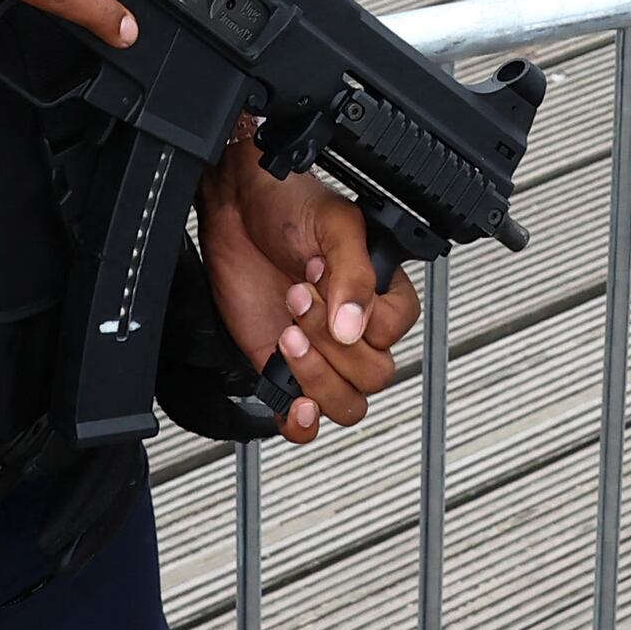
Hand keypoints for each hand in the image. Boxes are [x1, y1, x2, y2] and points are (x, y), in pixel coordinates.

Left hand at [199, 135, 415, 442]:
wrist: (236, 209)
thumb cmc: (289, 205)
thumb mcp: (334, 224)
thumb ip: (353, 275)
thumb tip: (355, 328)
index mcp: (380, 292)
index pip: (394, 331)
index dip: (361, 319)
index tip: (323, 287)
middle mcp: (355, 327)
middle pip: (373, 374)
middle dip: (331, 344)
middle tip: (296, 298)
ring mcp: (322, 353)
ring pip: (347, 403)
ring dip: (317, 379)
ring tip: (286, 337)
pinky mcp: (283, 370)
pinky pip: (304, 422)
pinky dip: (302, 424)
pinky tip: (295, 404)